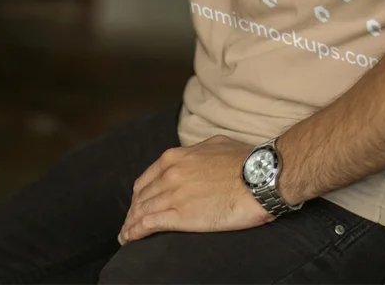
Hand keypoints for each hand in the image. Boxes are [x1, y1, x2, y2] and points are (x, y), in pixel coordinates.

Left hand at [118, 135, 271, 244]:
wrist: (259, 176)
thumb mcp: (215, 145)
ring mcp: (173, 194)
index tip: (139, 204)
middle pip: (142, 196)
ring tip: (125, 235)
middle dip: (133, 211)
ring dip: (130, 224)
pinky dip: (135, 232)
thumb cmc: (244, 160)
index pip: (148, 178)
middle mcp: (170, 173)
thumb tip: (194, 157)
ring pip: (142, 210)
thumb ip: (197, 152)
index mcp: (176, 156)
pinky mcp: (180, 215)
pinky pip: (148, 224)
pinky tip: (130, 239)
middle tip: (130, 223)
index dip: (141, 194)